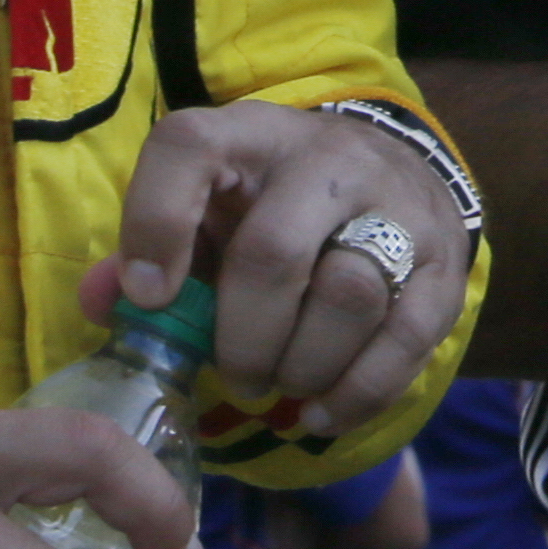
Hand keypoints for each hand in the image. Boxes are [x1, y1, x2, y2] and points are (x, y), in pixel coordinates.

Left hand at [95, 101, 474, 436]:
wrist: (393, 175)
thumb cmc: (273, 204)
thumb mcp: (210, 207)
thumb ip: (149, 250)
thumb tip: (104, 301)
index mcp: (248, 135)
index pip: (190, 148)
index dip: (156, 222)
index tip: (146, 296)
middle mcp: (326, 158)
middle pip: (275, 253)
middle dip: (243, 338)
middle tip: (234, 373)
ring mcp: (395, 206)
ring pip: (348, 296)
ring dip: (301, 367)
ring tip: (279, 385)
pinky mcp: (443, 263)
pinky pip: (404, 340)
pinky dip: (356, 393)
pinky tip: (319, 414)